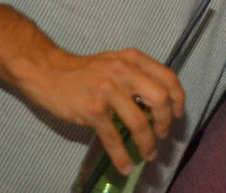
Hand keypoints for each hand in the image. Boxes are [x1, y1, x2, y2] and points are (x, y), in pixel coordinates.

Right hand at [20, 46, 184, 173]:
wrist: (48, 72)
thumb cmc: (83, 70)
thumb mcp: (115, 62)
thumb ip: (136, 75)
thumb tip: (157, 103)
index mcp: (133, 59)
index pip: (168, 78)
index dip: (178, 99)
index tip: (177, 114)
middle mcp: (124, 72)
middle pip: (160, 100)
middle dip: (165, 122)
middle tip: (162, 134)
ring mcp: (108, 91)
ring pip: (139, 123)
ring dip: (147, 144)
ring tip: (148, 154)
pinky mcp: (93, 111)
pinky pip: (114, 138)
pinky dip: (122, 156)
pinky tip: (125, 166)